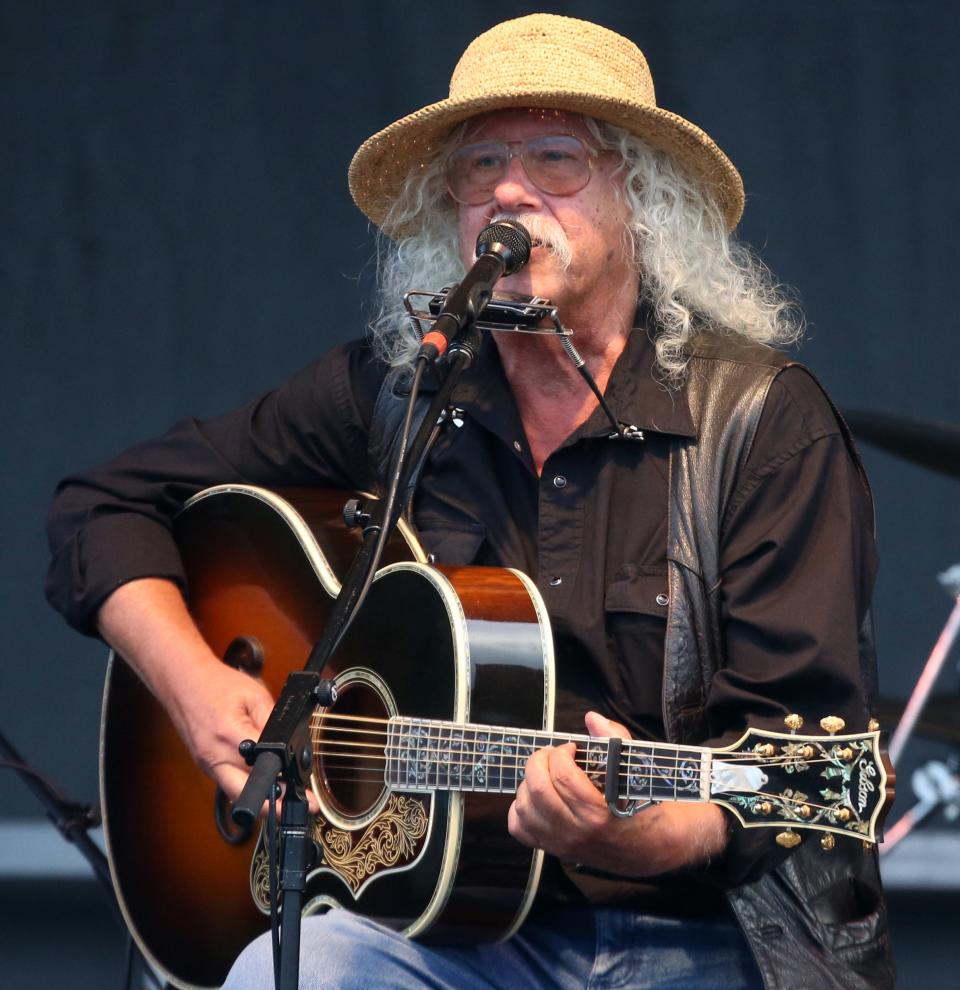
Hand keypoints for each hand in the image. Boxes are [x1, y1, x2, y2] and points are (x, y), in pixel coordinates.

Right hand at [97, 577, 318, 814]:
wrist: (182, 681)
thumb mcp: (255, 696)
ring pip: (237, 793)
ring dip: (259, 799)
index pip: (262, 767)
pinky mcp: (206, 766)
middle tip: (293, 807)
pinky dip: (246, 787)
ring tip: (283, 797)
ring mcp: (207, 765)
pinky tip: (263, 784)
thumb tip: (291, 745)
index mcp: (229, 734)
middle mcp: (215, 756)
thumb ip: (273, 722)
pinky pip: (228, 784)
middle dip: (271, 807)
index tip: (301, 792)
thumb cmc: (217, 684)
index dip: (284, 780)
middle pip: (246, 795)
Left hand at [507, 711, 632, 868]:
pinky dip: (520, 808)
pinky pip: (519, 828)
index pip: (562, 775)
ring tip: (545, 775)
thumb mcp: (635, 770)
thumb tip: (591, 718)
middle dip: (538, 761)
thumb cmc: (641, 806)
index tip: (571, 748)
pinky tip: (536, 797)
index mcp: (598, 812)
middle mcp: (576, 831)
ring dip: (529, 783)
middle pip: (538, 789)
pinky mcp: (552, 849)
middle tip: (551, 755)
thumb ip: (614, 738)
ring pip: (524, 807)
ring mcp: (561, 843)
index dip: (561, 753)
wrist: (647, 847)